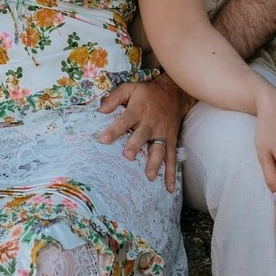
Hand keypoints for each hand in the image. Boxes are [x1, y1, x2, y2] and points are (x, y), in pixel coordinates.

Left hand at [97, 77, 189, 191]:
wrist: (175, 93)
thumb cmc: (147, 93)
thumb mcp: (130, 88)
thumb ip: (114, 98)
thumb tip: (100, 110)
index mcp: (138, 110)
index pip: (125, 120)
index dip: (114, 129)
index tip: (103, 140)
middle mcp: (151, 123)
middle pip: (143, 135)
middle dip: (136, 146)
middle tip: (129, 157)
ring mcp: (163, 133)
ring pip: (159, 149)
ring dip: (155, 163)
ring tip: (149, 176)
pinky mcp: (171, 141)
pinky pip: (172, 158)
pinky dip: (171, 173)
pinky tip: (169, 188)